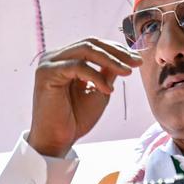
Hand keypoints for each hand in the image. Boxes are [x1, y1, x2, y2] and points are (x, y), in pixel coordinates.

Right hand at [27, 39, 140, 158]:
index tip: (137, 60)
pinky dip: (96, 76)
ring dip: (110, 60)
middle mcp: (54, 58)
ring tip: (127, 73)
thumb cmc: (75, 118)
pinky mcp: (46, 74)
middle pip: (90, 43)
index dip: (116, 49)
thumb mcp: (99, 90)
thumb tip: (125, 56)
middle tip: (136, 63)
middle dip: (117, 52)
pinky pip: (77, 66)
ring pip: (85, 50)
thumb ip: (107, 72)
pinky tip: (108, 89)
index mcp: (64, 60)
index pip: (92, 45)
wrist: (57, 139)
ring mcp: (48, 64)